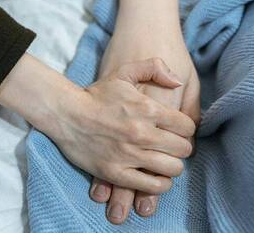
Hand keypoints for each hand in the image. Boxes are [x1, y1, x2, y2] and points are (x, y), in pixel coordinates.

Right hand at [51, 58, 195, 193]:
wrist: (66, 114)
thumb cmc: (96, 94)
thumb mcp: (123, 72)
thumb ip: (154, 68)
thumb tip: (177, 82)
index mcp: (147, 108)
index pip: (188, 126)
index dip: (186, 129)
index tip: (177, 130)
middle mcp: (141, 133)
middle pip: (183, 149)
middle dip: (181, 147)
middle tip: (171, 146)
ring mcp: (129, 155)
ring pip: (172, 169)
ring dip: (172, 166)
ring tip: (164, 160)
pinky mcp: (116, 173)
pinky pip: (153, 186)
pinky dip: (160, 184)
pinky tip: (156, 176)